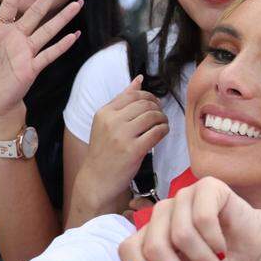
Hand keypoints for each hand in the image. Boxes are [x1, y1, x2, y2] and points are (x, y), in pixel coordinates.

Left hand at [0, 0, 82, 121]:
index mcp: (1, 30)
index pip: (11, 4)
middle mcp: (17, 37)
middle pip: (37, 12)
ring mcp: (27, 52)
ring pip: (48, 30)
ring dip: (63, 17)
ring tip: (78, 4)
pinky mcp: (33, 67)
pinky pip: (50, 54)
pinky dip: (63, 45)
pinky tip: (75, 35)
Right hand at [77, 76, 168, 206]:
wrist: (96, 180)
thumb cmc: (103, 151)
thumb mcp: (106, 123)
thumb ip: (122, 100)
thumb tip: (139, 79)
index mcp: (104, 113)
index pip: (133, 95)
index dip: (149, 96)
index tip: (155, 103)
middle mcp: (112, 122)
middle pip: (144, 104)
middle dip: (157, 107)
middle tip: (161, 115)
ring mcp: (122, 136)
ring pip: (152, 116)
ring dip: (162, 118)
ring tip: (162, 124)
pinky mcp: (133, 150)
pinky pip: (156, 132)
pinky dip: (164, 130)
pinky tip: (162, 133)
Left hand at [108, 177, 260, 260]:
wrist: (253, 254)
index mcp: (150, 233)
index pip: (128, 250)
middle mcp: (162, 212)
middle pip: (154, 247)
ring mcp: (183, 196)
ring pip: (181, 234)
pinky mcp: (207, 187)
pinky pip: (203, 218)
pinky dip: (215, 241)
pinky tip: (224, 248)